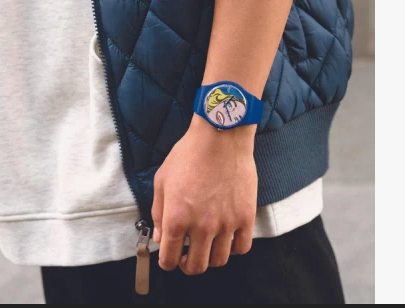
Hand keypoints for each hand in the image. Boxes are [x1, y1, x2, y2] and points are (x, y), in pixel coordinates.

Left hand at [152, 115, 256, 274]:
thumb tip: (161, 237)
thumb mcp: (163, 180)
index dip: (167, 263)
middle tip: (187, 255)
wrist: (220, 137)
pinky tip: (227, 239)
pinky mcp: (246, 216)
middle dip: (187, 265)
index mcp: (177, 218)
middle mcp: (202, 227)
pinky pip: (241, 247)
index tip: (170, 257)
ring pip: (219, 260)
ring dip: (210, 258)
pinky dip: (233, 249)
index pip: (169, 260)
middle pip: (196, 266)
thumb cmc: (189, 154)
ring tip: (207, 245)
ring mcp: (226, 223)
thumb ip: (159, 212)